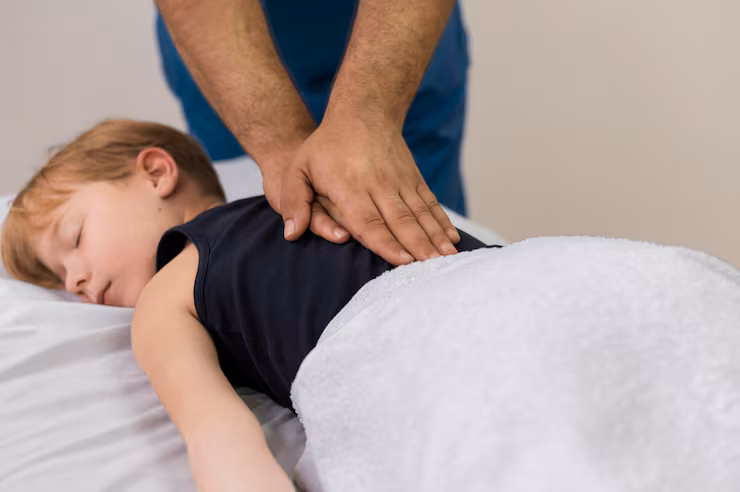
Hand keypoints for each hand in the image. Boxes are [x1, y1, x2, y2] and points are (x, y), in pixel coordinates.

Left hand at [277, 115, 460, 264]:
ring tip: (448, 258)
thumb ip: (293, 202)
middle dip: (417, 247)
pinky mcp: (413, 178)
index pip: (369, 221)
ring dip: (435, 237)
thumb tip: (291, 234)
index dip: (386, 243)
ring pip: (420, 214)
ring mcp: (399, 182)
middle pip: (400, 221)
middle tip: (432, 269)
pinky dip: (442, 221)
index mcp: (350, 188)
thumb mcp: (298, 169)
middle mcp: (379, 186)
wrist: (363, 111)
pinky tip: (452, 238)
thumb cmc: (325, 146)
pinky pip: (429, 203)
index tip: (402, 262)